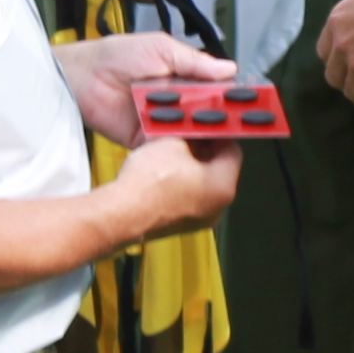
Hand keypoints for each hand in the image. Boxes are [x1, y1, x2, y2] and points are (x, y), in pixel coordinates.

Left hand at [56, 27, 234, 140]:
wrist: (81, 76)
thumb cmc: (119, 55)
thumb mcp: (161, 48)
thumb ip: (194, 61)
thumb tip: (230, 69)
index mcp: (185, 78)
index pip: (216, 90)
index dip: (235, 97)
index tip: (257, 103)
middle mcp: (178, 102)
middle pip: (208, 114)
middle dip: (225, 119)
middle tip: (245, 124)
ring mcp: (163, 122)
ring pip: (191, 131)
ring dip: (206, 133)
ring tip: (226, 136)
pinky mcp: (147, 139)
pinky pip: (168, 144)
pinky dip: (180, 145)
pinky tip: (195, 145)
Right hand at [109, 132, 242, 236]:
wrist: (121, 215)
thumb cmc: (150, 181)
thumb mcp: (173, 143)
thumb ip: (190, 136)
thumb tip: (194, 134)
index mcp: (224, 187)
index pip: (233, 152)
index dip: (219, 135)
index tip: (206, 126)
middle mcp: (218, 208)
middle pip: (219, 171)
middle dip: (204, 152)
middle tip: (188, 137)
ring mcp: (199, 220)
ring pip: (202, 186)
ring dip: (191, 168)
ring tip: (172, 152)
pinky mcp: (180, 226)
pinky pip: (188, 199)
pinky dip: (180, 185)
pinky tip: (162, 173)